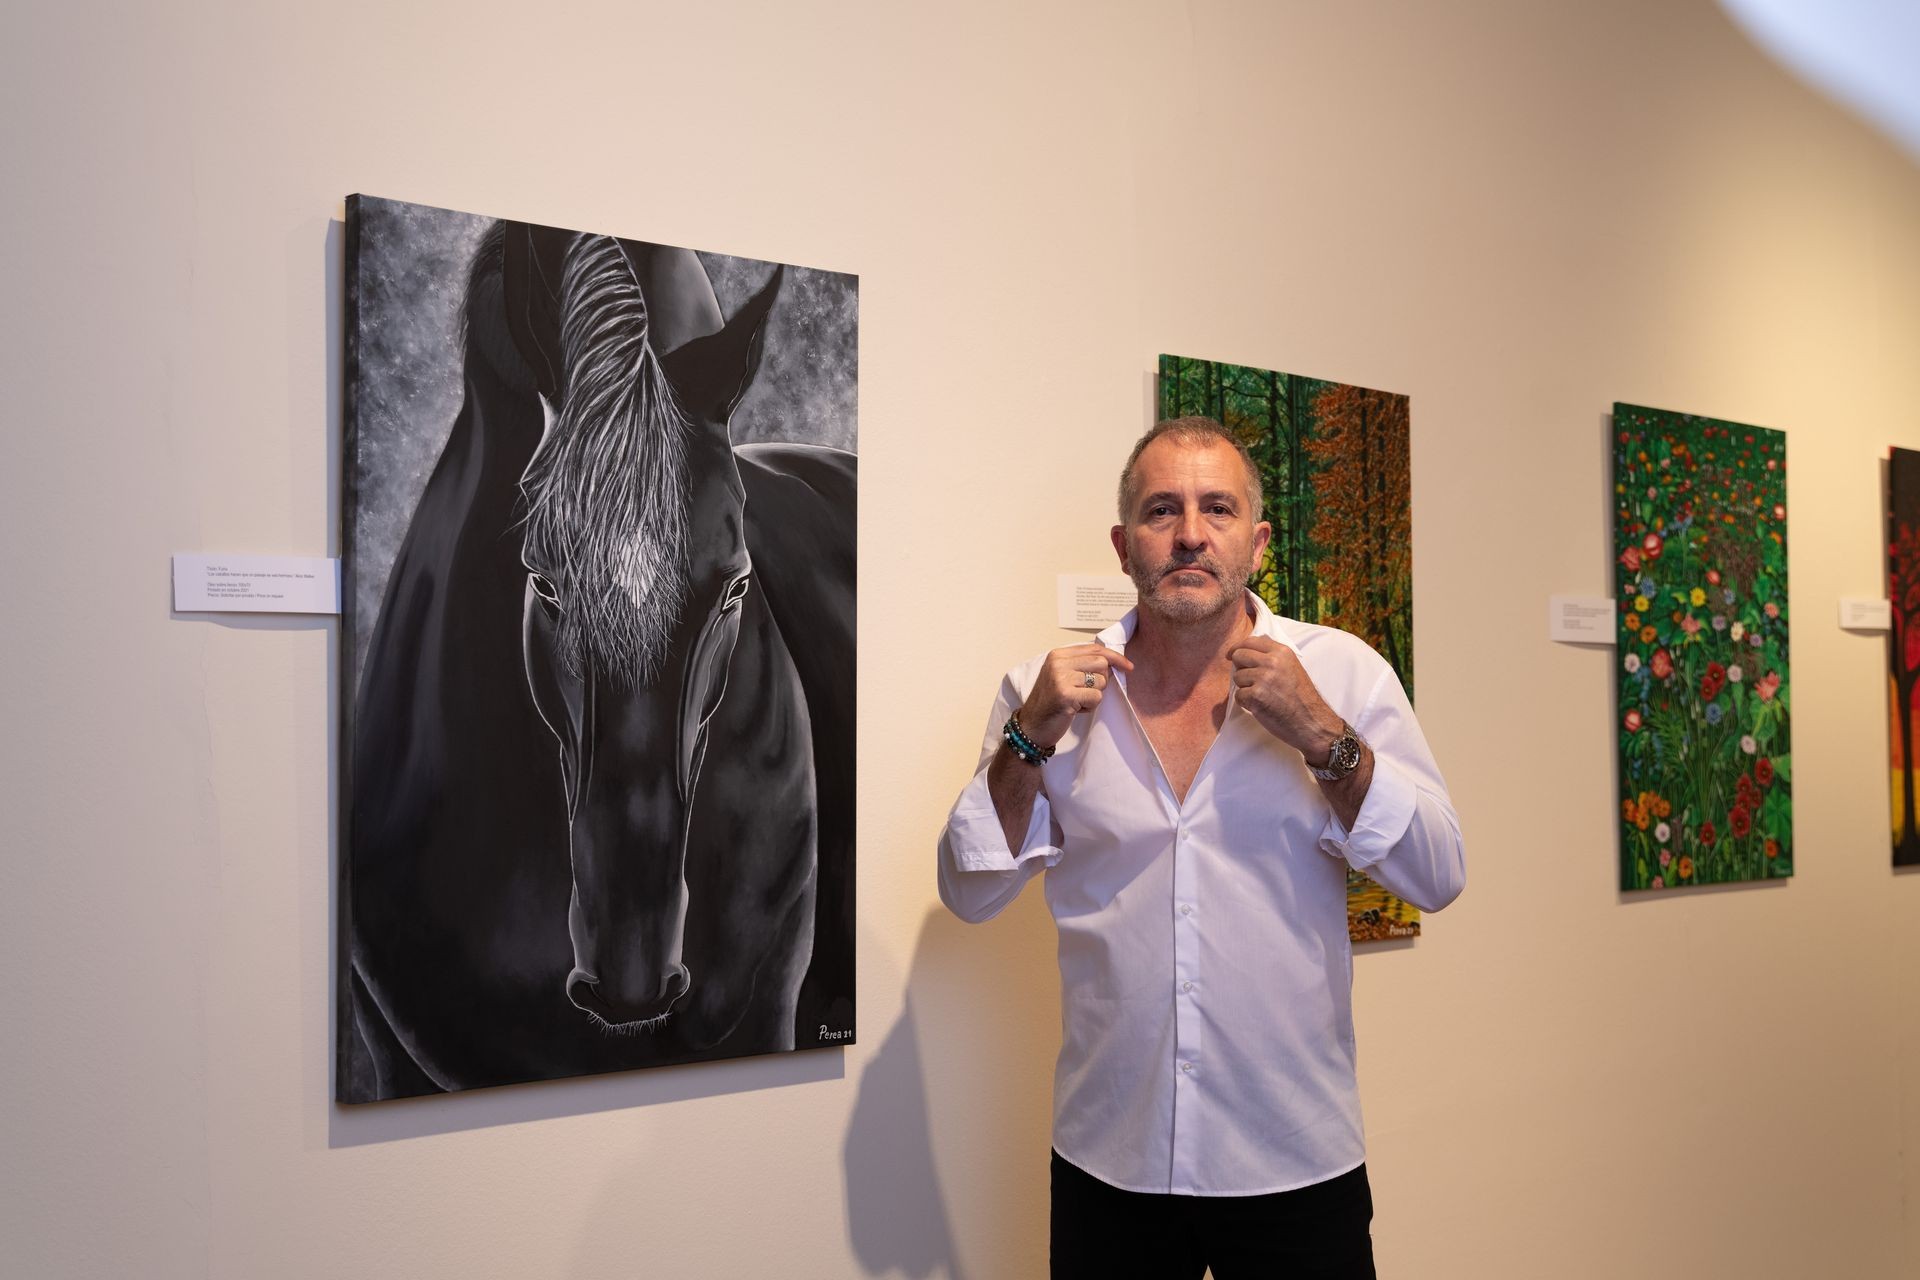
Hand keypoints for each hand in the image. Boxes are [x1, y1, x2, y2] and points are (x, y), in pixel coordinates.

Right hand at [1018, 644, 1134, 748]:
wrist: (1031, 727)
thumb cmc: (1050, 703)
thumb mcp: (1062, 676)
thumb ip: (1082, 665)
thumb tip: (1113, 663)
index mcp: (1058, 655)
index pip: (1094, 649)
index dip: (1115, 657)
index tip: (1128, 666)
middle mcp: (1058, 663)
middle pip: (1101, 663)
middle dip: (1101, 681)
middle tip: (1086, 692)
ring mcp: (1061, 678)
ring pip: (1101, 681)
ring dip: (1094, 696)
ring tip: (1077, 702)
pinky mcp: (1066, 695)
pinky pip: (1096, 697)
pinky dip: (1089, 707)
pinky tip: (1075, 710)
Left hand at [1229, 637, 1342, 761]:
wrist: (1312, 722)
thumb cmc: (1302, 698)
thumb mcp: (1292, 667)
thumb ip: (1273, 657)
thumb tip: (1248, 650)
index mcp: (1282, 652)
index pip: (1250, 641)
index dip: (1237, 648)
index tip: (1231, 654)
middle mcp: (1272, 662)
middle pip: (1239, 656)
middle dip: (1240, 668)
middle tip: (1250, 681)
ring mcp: (1263, 678)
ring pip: (1237, 677)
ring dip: (1245, 688)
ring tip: (1263, 696)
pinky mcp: (1256, 696)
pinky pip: (1239, 695)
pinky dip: (1246, 703)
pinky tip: (1262, 706)